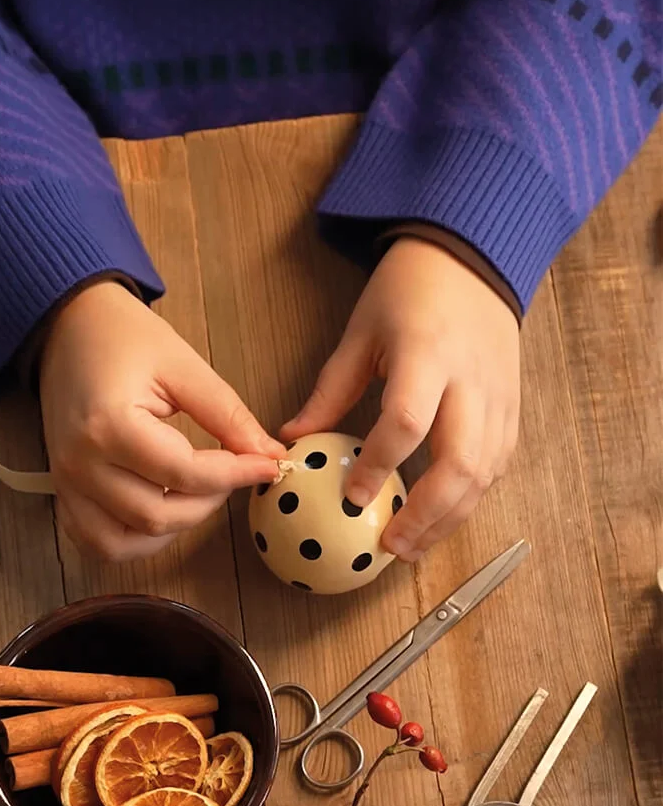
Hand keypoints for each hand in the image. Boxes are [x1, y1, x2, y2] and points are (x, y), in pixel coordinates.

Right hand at [40, 281, 282, 559]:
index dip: (235, 475)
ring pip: (126, 542)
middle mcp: (80, 463)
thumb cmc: (124, 337)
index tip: (268, 465)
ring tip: (197, 492)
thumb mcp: (183, 366)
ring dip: (173, 527)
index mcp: (109, 425)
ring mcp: (66, 483)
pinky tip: (162, 510)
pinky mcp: (63, 491)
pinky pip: (98, 542)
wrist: (68, 325)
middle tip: (232, 471)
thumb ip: (228, 415)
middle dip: (209, 502)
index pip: (184, 474)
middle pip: (157, 516)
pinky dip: (134, 540)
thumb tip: (270, 455)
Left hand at [282, 239, 519, 560]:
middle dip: (426, 514)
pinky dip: (471, 498)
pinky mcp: (512, 409)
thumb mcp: (361, 331)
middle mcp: (471, 381)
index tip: (352, 497)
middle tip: (391, 545)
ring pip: (484, 475)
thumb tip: (293, 440)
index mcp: (427, 353)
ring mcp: (499, 398)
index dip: (379, 465)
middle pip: (459, 464)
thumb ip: (331, 390)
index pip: (407, 422)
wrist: (473, 258)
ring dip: (450, 519)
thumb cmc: (410, 290)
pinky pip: (498, 466)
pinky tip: (442, 517)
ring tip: (413, 546)